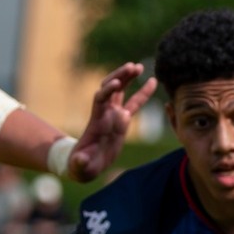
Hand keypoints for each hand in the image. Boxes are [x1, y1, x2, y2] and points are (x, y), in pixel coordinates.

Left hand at [67, 63, 159, 181]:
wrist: (86, 164)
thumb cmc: (81, 165)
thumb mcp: (80, 166)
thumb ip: (80, 163)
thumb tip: (81, 161)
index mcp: (97, 121)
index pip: (100, 100)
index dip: (107, 91)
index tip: (116, 84)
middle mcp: (105, 114)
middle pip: (111, 89)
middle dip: (120, 77)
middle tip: (132, 67)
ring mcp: (114, 115)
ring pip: (121, 91)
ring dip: (128, 78)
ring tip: (139, 66)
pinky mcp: (123, 120)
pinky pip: (134, 103)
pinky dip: (143, 92)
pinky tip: (153, 81)